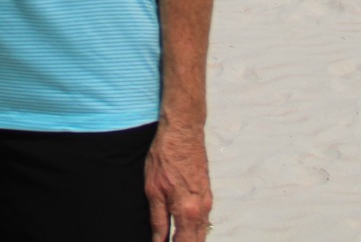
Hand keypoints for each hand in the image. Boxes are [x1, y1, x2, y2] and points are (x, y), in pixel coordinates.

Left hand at [144, 116, 211, 239]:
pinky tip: (183, 230)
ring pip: (201, 233)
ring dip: (189, 240)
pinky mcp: (207, 194)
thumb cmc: (165, 155)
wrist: (184, 130)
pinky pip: (203, 221)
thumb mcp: (153, 189)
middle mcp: (202, 209)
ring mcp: (207, 202)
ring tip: (174, 238)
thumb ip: (158, 220)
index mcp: (187, 211)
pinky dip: (194, 231)